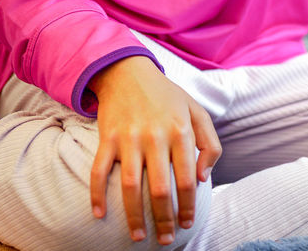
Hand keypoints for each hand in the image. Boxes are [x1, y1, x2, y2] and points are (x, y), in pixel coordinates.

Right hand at [88, 57, 221, 244]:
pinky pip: (99, 171)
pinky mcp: (107, 138)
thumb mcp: (197, 112)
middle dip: (164, 220)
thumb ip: (210, 143)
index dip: (188, 206)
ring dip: (134, 216)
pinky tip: (99, 215)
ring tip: (138, 236)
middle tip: (165, 239)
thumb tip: (204, 178)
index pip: (187, 179)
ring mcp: (129, 138)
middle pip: (160, 189)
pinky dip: (97, 194)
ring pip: (131, 186)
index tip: (187, 223)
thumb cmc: (168, 97)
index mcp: (181, 131)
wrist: (128, 72)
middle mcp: (155, 136)